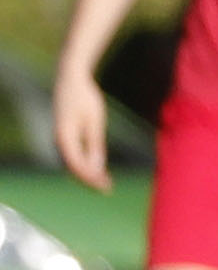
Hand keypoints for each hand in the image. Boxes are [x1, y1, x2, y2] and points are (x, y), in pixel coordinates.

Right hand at [50, 66, 112, 191]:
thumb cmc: (85, 98)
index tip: (106, 186)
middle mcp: (58, 140)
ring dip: (88, 173)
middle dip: (90, 179)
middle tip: (108, 189)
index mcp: (64, 136)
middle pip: (73, 167)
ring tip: (106, 183)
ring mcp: (59, 138)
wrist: (71, 80)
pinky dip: (85, 164)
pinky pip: (73, 155)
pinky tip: (98, 169)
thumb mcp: (95, 122)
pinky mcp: (64, 136)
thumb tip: (97, 167)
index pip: (77, 165)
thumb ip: (95, 144)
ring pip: (72, 163)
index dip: (91, 177)